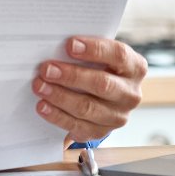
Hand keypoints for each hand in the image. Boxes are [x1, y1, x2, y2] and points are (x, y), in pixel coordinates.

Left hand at [32, 37, 146, 142]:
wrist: (103, 97)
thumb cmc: (98, 68)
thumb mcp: (100, 56)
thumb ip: (85, 51)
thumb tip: (55, 46)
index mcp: (135, 67)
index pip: (119, 56)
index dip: (94, 49)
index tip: (69, 45)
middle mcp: (130, 93)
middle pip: (102, 84)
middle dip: (71, 76)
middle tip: (46, 70)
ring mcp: (118, 116)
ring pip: (88, 107)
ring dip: (60, 97)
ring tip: (39, 86)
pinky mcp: (101, 131)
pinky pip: (78, 126)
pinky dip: (57, 116)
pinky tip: (43, 106)